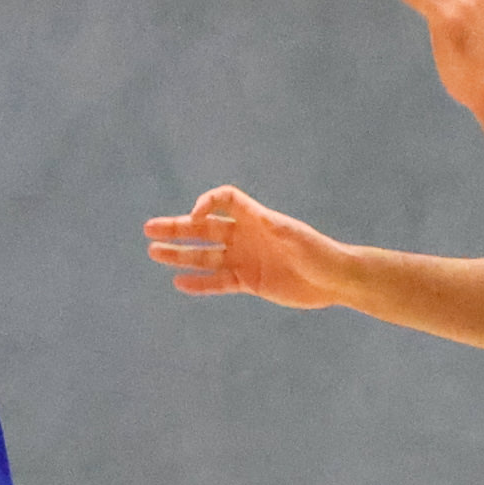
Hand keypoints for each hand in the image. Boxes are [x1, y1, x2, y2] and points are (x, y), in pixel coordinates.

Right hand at [143, 183, 351, 308]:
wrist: (333, 280)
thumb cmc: (319, 253)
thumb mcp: (297, 238)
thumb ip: (276, 229)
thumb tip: (260, 221)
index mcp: (257, 218)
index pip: (225, 200)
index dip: (207, 203)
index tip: (197, 217)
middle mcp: (246, 236)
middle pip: (205, 228)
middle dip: (177, 228)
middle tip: (150, 229)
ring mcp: (244, 259)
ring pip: (205, 255)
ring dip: (180, 254)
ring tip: (153, 252)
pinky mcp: (248, 281)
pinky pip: (217, 282)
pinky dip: (199, 283)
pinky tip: (179, 282)